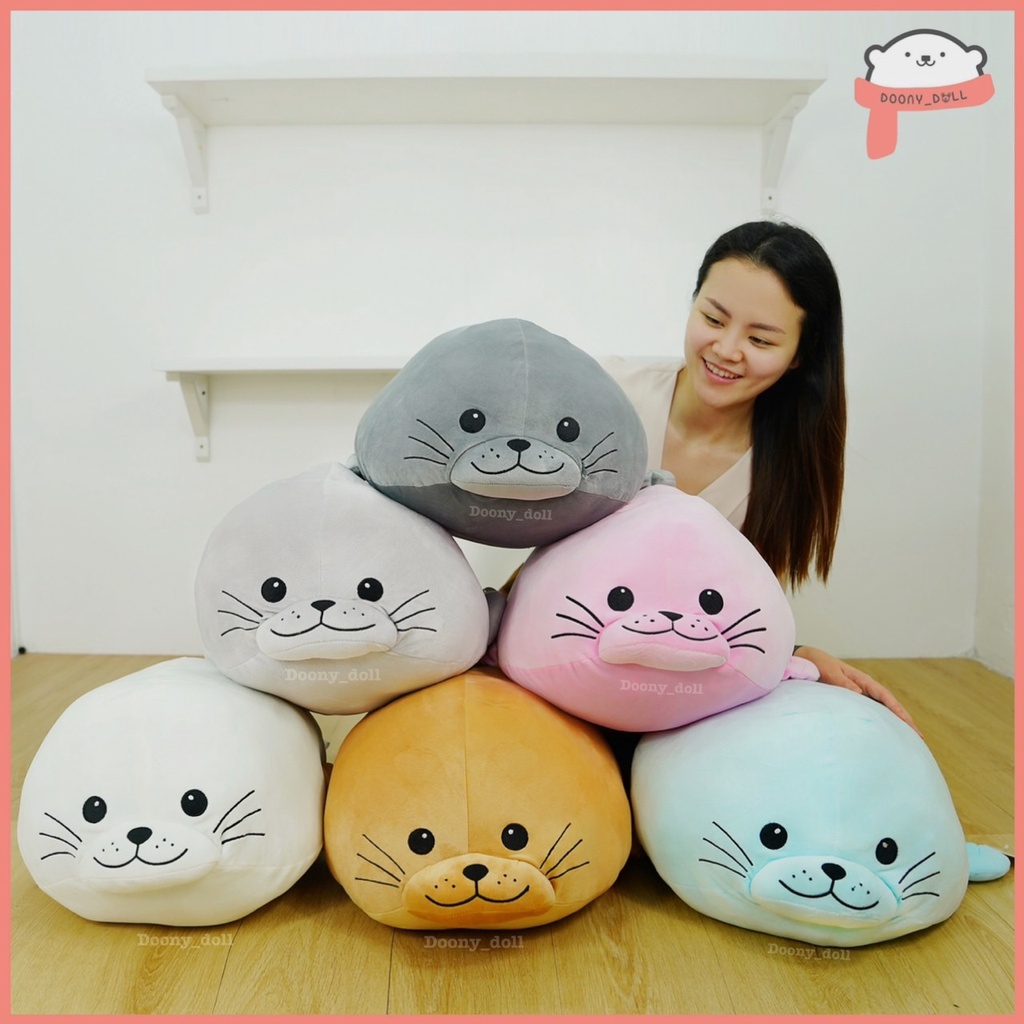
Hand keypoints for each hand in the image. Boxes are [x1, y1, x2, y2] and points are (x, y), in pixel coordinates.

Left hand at [794, 646, 920, 734]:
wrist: (806, 660)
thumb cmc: (819, 664)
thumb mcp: (831, 671)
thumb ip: (843, 682)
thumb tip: (860, 693)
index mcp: (863, 680)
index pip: (886, 697)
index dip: (898, 711)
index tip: (909, 724)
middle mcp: (865, 688)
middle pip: (889, 705)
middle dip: (904, 720)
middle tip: (918, 737)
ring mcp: (860, 694)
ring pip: (882, 710)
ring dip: (895, 723)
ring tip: (908, 739)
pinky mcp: (852, 701)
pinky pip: (870, 712)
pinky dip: (880, 722)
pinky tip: (885, 734)